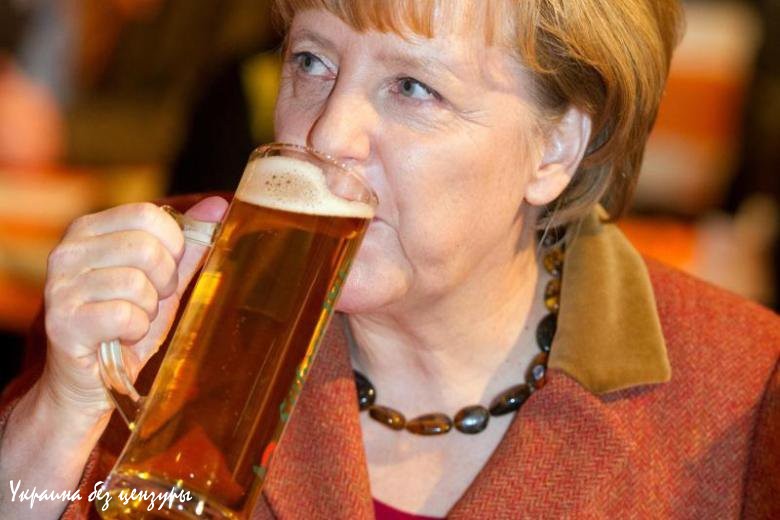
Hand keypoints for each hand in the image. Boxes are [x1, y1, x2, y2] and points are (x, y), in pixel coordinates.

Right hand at [40, 197, 227, 420]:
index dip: (173, 245)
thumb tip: (218, 205)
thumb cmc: (125, 325)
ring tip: (133, 320)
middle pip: (146, 248)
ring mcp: (61, 286)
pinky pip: (125, 315)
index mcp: (89, 229)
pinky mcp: (63, 321)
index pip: (148, 214)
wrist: (88, 380)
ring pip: (137, 284)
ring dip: (148, 310)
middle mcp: (69, 251)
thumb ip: (187, 245)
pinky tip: (123, 337)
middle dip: (164, 281)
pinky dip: (136, 330)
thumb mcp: (162, 281)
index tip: (167, 271)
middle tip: (151, 302)